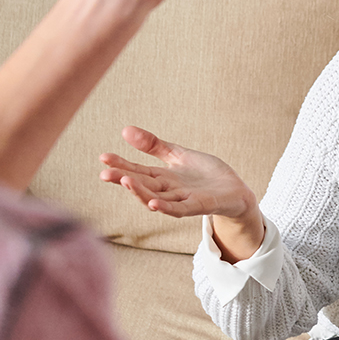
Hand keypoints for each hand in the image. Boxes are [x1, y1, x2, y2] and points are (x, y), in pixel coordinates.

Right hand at [100, 126, 255, 219]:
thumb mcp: (178, 154)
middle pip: (142, 185)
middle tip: (104, 173)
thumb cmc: (206, 174)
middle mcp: (168, 190)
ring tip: (125, 181)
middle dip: (123, 179)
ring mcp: (182, 199)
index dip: (120, 164)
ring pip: (155, 198)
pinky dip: (165, 207)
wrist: (235, 190)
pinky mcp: (198, 206)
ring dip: (140, 192)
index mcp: (163, 177)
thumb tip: (125, 130)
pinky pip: (178, 209)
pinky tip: (152, 203)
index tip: (103, 157)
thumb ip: (154, 146)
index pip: (137, 170)